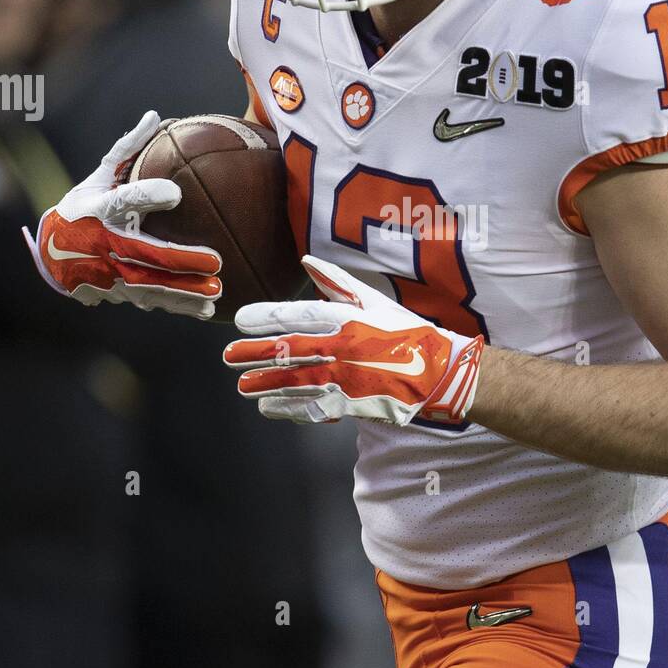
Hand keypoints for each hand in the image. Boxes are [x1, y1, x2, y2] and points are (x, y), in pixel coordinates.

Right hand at [22, 110, 221, 318]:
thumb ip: (127, 149)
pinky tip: (205, 310)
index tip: (175, 194)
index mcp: (99, 211)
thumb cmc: (82, 207)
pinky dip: (178, 307)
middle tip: (216, 261)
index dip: (147, 196)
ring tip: (216, 292)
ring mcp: (109, 274)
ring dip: (185, 292)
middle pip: (144, 255)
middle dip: (180, 261)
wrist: (51, 252)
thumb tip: (154, 116)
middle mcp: (103, 245)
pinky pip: (150, 301)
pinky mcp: (117, 293)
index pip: (123, 201)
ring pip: (150, 287)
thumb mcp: (97, 177)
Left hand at [223, 254, 483, 424]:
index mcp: (348, 317)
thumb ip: (337, 281)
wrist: (438, 371)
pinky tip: (268, 406)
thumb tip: (307, 260)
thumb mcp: (374, 299)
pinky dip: (288, 407)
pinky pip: (312, 406)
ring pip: (295, 381)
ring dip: (264, 384)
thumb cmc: (404, 331)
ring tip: (242, 385)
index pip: (299, 315)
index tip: (241, 319)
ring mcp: (347, 378)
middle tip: (229, 356)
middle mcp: (344, 347)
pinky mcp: (352, 404)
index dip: (267, 316)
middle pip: (290, 350)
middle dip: (255, 353)